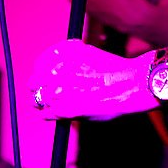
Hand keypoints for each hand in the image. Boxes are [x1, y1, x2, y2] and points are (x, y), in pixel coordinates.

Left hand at [28, 39, 153, 119]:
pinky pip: (48, 114)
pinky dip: (49, 114)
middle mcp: (63, 69)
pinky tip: (53, 114)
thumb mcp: (90, 53)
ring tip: (46, 105)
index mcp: (68, 53)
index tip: (41, 73)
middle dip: (38, 86)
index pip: (44, 59)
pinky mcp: (66, 108)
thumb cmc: (115, 70)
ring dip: (42, 102)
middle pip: (36, 81)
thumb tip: (55, 69)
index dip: (40, 68)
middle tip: (40, 91)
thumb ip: (71, 58)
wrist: (131, 84)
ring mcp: (63, 89)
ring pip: (39, 99)